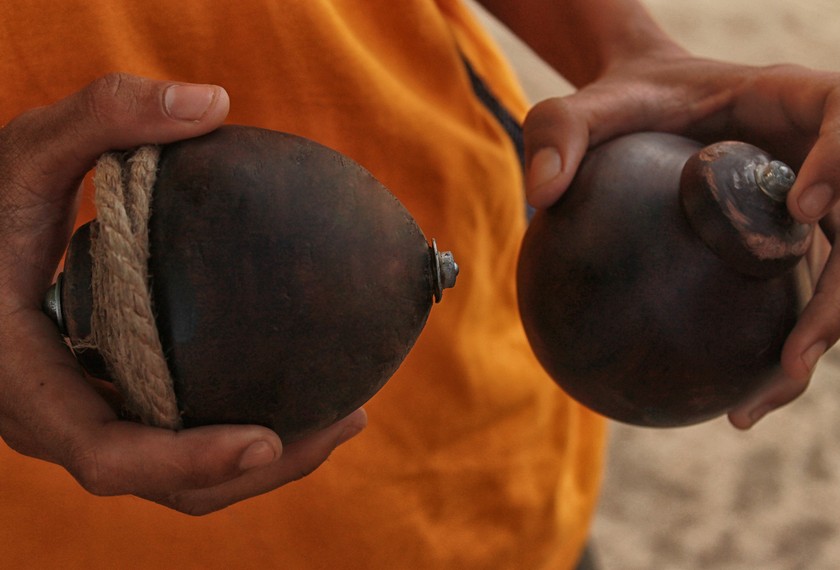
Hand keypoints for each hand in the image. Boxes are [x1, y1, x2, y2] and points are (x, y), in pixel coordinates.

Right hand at [0, 73, 366, 514]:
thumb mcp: (27, 152)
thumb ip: (104, 117)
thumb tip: (213, 101)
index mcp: (30, 385)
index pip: (108, 454)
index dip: (185, 461)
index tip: (265, 440)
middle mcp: (60, 420)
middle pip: (166, 481)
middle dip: (259, 467)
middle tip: (348, 418)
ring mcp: (90, 418)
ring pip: (180, 472)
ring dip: (268, 457)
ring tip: (348, 413)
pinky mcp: (115, 402)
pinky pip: (181, 432)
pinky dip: (241, 423)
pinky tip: (302, 378)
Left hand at [522, 54, 839, 427]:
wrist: (647, 108)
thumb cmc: (624, 100)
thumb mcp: (582, 106)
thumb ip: (559, 132)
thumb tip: (539, 195)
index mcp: (788, 103)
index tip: (803, 210)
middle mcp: (814, 156)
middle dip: (839, 295)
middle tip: (792, 357)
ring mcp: (809, 204)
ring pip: (836, 276)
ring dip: (810, 343)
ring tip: (750, 406)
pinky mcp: (786, 242)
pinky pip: (791, 297)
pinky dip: (769, 351)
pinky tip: (727, 400)